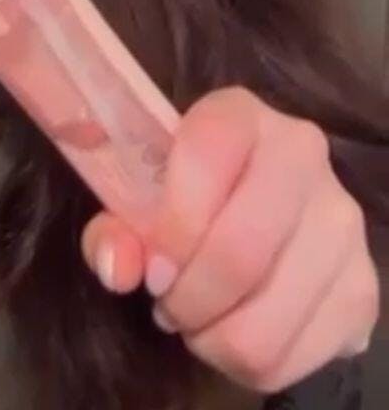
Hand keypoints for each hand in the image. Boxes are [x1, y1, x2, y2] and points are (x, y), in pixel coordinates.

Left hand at [81, 87, 379, 393]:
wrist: (265, 214)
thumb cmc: (190, 198)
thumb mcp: (142, 196)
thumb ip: (116, 226)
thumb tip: (117, 266)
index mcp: (242, 115)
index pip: (205, 157)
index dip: (171, 226)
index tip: (152, 267)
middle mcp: (304, 156)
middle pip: (241, 252)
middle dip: (190, 296)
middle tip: (168, 301)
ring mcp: (343, 223)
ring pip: (265, 323)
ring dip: (215, 336)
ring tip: (200, 317)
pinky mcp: (362, 290)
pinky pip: (291, 358)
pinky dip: (248, 363)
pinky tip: (236, 331)